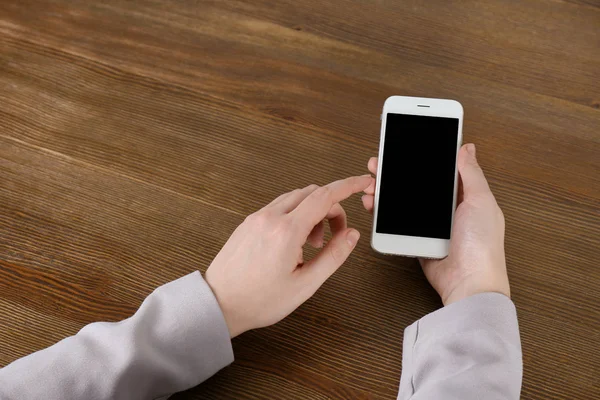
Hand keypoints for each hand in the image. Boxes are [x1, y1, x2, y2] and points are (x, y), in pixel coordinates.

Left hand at [206, 175, 372, 336]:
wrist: (219, 303)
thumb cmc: (258, 300)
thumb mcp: (305, 284)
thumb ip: (333, 256)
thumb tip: (351, 235)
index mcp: (286, 231)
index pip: (324, 196)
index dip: (348, 186)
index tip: (363, 183)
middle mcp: (270, 218)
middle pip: (311, 193)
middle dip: (331, 207)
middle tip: (336, 234)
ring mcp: (256, 218)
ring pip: (294, 198)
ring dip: (312, 212)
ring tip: (312, 244)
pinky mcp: (248, 223)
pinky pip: (279, 207)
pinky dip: (295, 216)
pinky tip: (294, 242)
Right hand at [362, 144, 509, 305]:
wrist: (468, 282)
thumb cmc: (482, 245)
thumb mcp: (481, 201)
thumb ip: (471, 173)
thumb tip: (467, 149)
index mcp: (467, 196)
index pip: (444, 169)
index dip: (426, 157)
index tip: (409, 147)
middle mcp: (450, 208)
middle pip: (420, 183)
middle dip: (399, 172)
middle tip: (381, 162)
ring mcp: (433, 224)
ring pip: (406, 201)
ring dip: (388, 190)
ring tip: (373, 181)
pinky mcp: (419, 239)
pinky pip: (400, 222)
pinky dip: (385, 212)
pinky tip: (375, 203)